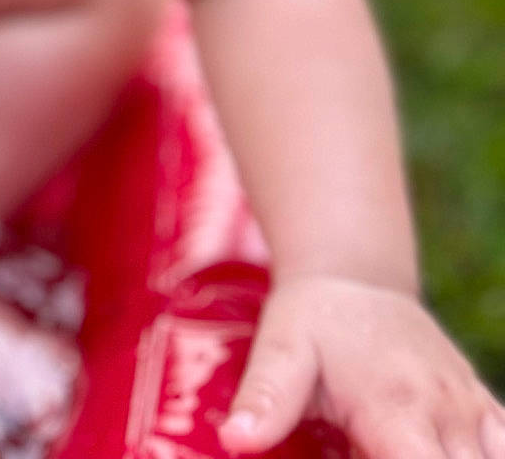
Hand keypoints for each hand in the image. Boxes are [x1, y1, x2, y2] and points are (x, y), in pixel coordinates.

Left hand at [221, 275, 504, 457]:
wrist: (353, 273)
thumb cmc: (314, 318)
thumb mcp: (281, 349)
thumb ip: (266, 398)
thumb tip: (235, 439)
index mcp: (396, 407)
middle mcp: (445, 412)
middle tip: (364, 448)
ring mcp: (470, 410)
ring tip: (400, 444)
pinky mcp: (482, 408)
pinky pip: (504, 446)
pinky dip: (489, 455)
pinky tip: (450, 448)